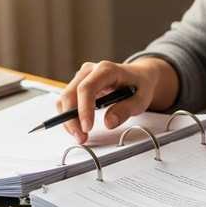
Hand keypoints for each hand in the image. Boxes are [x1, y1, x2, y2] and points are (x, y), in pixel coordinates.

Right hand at [57, 58, 174, 143]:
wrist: (139, 77)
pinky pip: (66, 102)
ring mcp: (81, 77)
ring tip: (80, 136)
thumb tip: (109, 123)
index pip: (87, 88)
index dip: (83, 109)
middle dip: (71, 119)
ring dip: (68, 119)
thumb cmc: (139, 85)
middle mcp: (89, 71)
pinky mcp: (78, 86)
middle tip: (81, 137)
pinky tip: (78, 128)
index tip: (86, 127)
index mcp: (106, 69)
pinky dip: (69, 116)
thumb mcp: (140, 99)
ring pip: (64, 99)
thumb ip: (126, 110)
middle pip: (70, 94)